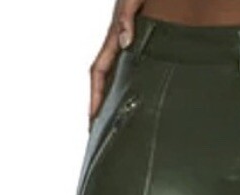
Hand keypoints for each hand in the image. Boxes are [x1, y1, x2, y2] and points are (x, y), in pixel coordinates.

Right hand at [89, 0, 143, 128]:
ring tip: (116, 125)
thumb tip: (125, 41)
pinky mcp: (145, 46)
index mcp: (114, 37)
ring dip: (115, 100)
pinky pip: (134, 73)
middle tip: (99, 132)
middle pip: (105, 81)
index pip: (99, 72)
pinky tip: (140, 104)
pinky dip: (132, 89)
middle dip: (100, 106)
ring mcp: (131, 47)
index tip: (93, 118)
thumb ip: (128, 17)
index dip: (96, 95)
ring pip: (119, 78)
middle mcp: (120, 45)